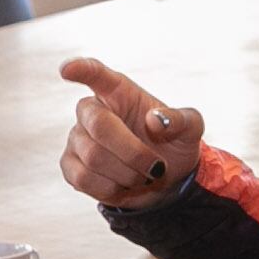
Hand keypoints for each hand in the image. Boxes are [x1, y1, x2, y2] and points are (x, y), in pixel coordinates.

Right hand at [57, 57, 203, 209]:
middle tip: (156, 168)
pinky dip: (110, 188)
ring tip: (142, 175)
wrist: (165, 178)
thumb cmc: (174, 143)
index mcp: (118, 92)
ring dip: (126, 174)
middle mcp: (92, 111)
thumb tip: (155, 120)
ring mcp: (77, 138)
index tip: (68, 69)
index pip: (96, 74)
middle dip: (132, 152)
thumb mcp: (191, 129)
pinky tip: (123, 185)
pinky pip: (82, 178)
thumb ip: (181, 119)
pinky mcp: (70, 165)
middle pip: (99, 126)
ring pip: (93, 157)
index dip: (81, 70)